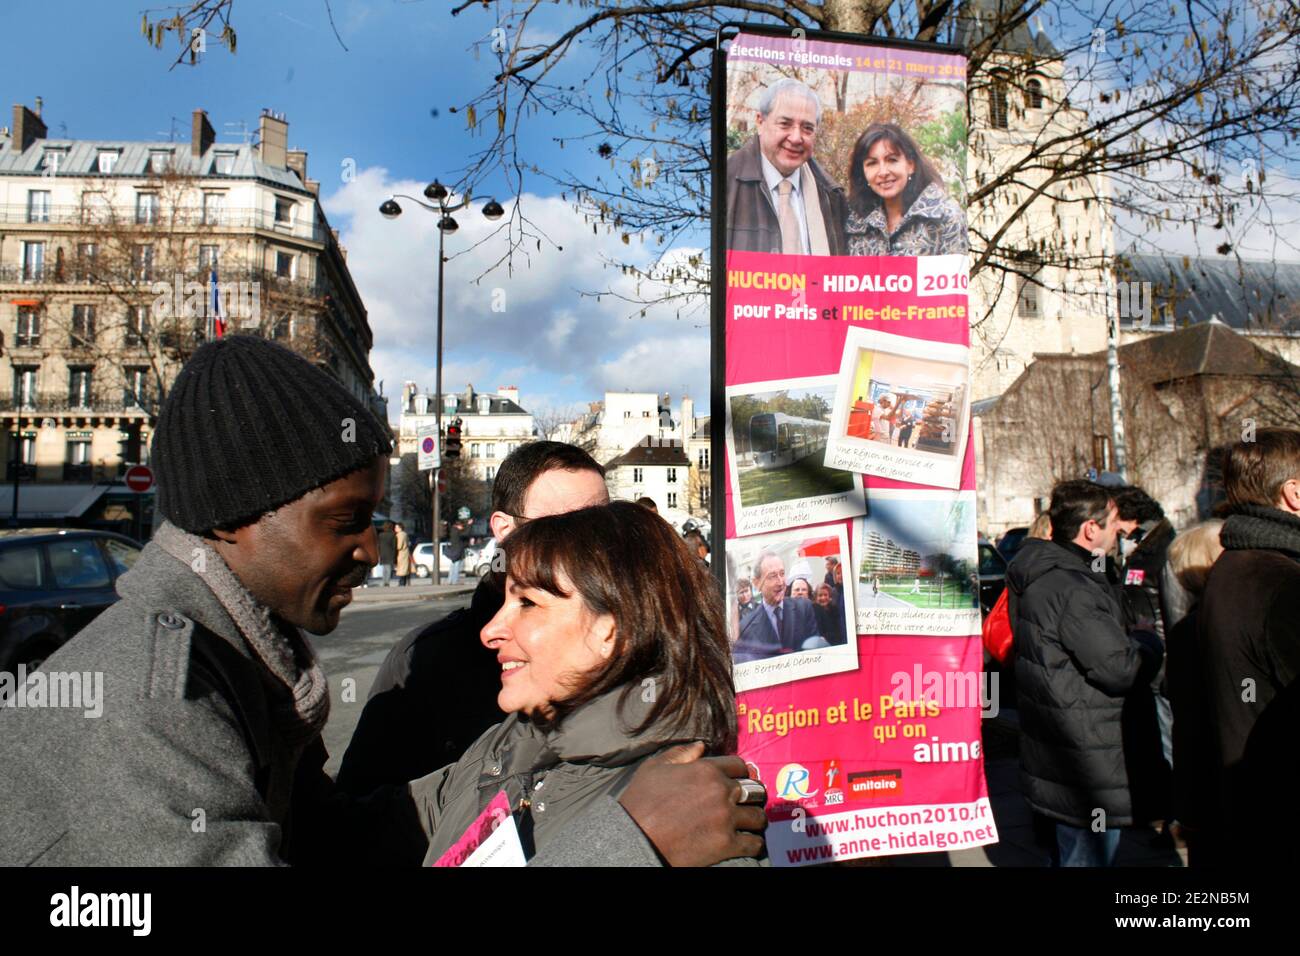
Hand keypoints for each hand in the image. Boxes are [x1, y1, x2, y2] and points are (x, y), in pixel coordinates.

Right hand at [619, 741, 766, 865]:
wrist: (635, 837)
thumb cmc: (640, 801)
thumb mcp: (655, 768)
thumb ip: (680, 754)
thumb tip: (701, 746)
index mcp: (706, 770)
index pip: (740, 765)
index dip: (741, 773)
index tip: (740, 781)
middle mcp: (721, 791)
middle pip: (755, 790)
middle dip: (753, 796)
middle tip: (749, 803)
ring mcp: (725, 818)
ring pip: (758, 816)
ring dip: (754, 820)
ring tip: (749, 824)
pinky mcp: (726, 844)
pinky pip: (754, 843)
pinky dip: (753, 843)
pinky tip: (747, 843)